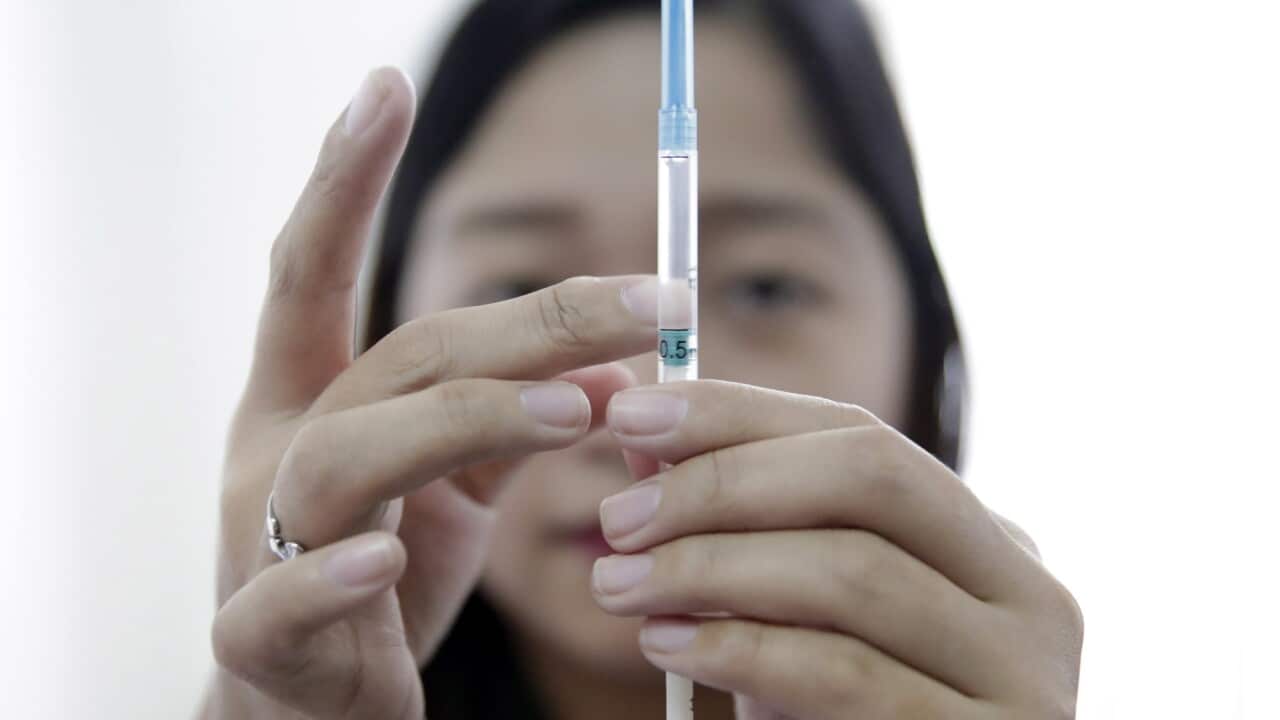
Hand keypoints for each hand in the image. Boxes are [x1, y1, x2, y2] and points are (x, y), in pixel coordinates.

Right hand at [204, 67, 657, 718]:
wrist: (305, 707)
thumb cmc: (380, 576)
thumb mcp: (453, 481)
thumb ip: (513, 415)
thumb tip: (611, 362)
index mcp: (313, 398)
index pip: (319, 271)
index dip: (344, 180)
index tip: (381, 86)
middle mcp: (278, 448)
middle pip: (402, 356)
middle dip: (530, 325)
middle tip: (656, 307)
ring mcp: (261, 540)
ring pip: (347, 456)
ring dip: (465, 423)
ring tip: (578, 412)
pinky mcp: (261, 639)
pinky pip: (284, 599)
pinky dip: (335, 577)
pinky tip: (393, 561)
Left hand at [592, 381, 1083, 718]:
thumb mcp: (801, 619)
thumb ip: (750, 536)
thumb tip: (648, 448)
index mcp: (989, 541)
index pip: (860, 434)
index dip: (739, 414)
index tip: (631, 416)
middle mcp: (1028, 591)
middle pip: (871, 476)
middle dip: (725, 482)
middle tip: (618, 516)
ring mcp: (1025, 673)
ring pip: (854, 572)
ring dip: (712, 568)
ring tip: (620, 583)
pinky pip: (847, 673)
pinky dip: (742, 650)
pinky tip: (668, 645)